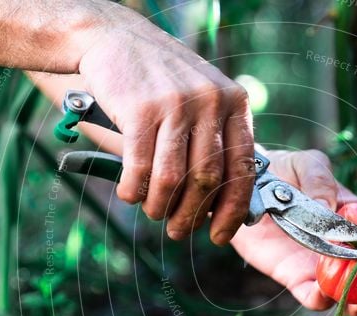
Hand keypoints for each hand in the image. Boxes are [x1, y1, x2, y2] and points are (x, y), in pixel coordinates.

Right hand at [75, 4, 254, 244]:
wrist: (113, 39)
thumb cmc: (160, 81)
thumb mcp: (202, 100)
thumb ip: (215, 141)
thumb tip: (222, 205)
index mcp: (234, 103)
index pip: (243, 168)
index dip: (232, 210)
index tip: (220, 235)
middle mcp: (211, 101)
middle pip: (207, 179)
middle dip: (192, 215)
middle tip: (178, 231)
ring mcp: (176, 104)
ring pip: (173, 178)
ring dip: (160, 206)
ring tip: (152, 212)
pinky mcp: (141, 108)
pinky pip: (140, 167)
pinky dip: (133, 190)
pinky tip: (129, 194)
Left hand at [230, 149, 356, 309]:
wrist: (246, 188)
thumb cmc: (282, 170)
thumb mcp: (306, 165)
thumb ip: (320, 181)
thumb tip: (330, 209)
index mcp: (354, 216)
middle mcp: (342, 245)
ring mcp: (318, 263)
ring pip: (345, 289)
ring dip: (356, 299)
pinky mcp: (293, 276)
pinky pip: (310, 295)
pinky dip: (320, 299)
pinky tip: (323, 293)